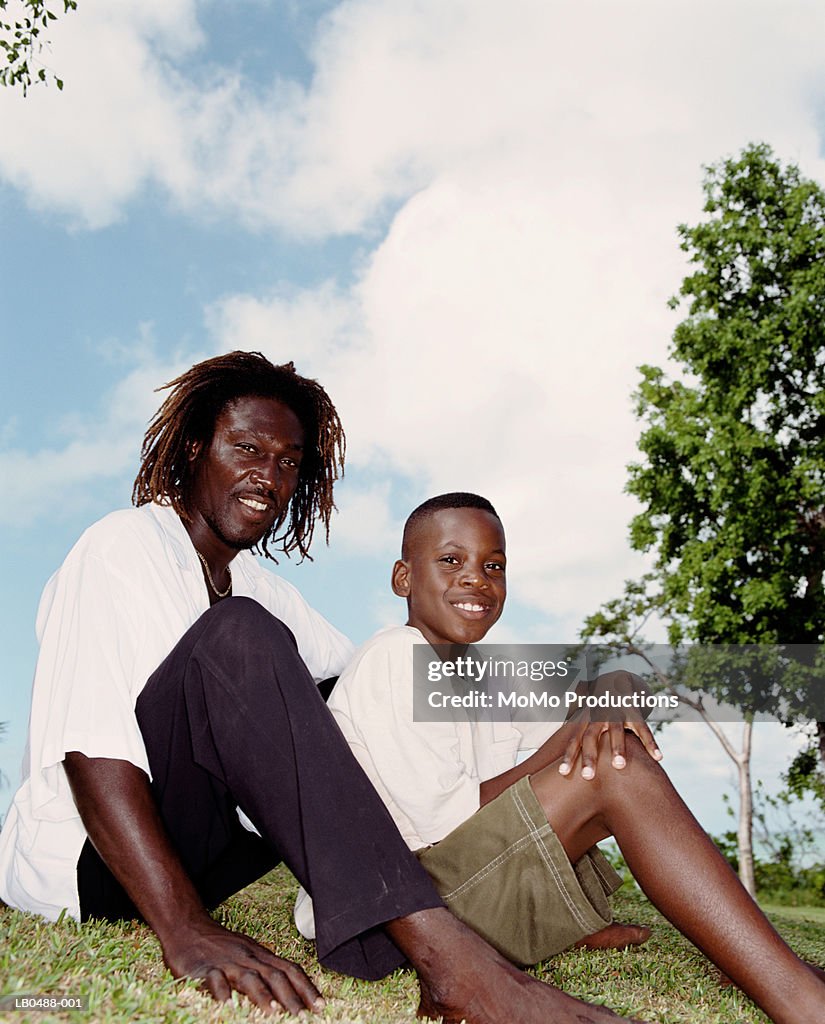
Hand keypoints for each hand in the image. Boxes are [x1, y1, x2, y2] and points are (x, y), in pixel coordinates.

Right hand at [163, 917, 323, 1014]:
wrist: (187, 928)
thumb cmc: (220, 946)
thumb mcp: (247, 955)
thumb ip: (264, 972)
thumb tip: (287, 995)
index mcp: (260, 955)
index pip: (289, 970)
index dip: (306, 988)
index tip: (320, 1006)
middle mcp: (248, 957)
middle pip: (274, 975)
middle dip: (291, 997)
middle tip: (303, 1018)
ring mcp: (227, 962)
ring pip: (249, 978)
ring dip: (263, 996)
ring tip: (274, 1014)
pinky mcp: (204, 968)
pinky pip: (215, 980)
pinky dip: (223, 993)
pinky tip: (229, 1007)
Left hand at [558, 670, 662, 779]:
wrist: (616, 678)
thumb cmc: (597, 708)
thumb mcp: (584, 716)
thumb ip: (574, 734)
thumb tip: (554, 754)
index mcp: (585, 719)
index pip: (575, 738)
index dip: (568, 755)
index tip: (563, 773)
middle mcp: (598, 715)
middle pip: (591, 736)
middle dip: (590, 756)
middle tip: (588, 776)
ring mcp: (616, 712)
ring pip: (616, 730)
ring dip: (618, 747)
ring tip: (619, 767)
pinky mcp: (634, 710)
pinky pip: (643, 727)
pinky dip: (650, 742)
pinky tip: (658, 758)